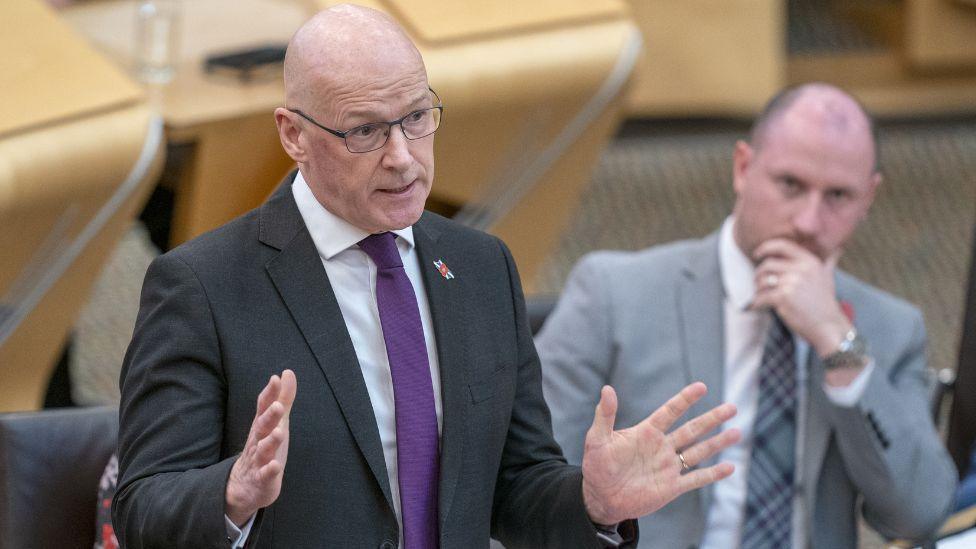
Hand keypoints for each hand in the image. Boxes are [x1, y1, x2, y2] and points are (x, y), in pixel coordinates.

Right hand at [225, 370, 296, 525]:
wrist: (245, 485)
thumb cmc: (264, 447)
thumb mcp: (275, 421)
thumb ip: (283, 398)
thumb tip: (288, 372)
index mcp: (262, 426)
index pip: (264, 407)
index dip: (269, 393)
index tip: (275, 378)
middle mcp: (258, 441)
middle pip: (262, 426)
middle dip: (269, 416)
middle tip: (277, 405)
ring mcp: (258, 460)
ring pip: (263, 450)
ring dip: (270, 441)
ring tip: (279, 432)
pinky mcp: (262, 479)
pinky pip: (264, 475)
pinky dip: (269, 471)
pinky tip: (275, 466)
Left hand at [581, 383, 738, 524]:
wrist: (601, 497)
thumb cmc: (597, 466)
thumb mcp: (598, 439)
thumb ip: (605, 415)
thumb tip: (607, 389)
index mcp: (646, 432)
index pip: (670, 412)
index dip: (685, 399)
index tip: (701, 387)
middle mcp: (662, 447)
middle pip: (692, 429)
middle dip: (712, 418)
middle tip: (732, 407)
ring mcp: (668, 466)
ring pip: (699, 451)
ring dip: (717, 443)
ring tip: (737, 432)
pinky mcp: (671, 487)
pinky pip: (696, 478)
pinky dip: (712, 474)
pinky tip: (730, 468)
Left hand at [751, 239, 850, 357]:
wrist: (828, 326)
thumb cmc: (826, 303)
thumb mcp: (828, 278)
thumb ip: (828, 262)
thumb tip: (837, 249)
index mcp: (809, 261)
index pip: (782, 245)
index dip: (765, 247)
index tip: (757, 254)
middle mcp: (801, 269)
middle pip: (767, 264)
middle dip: (758, 274)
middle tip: (758, 283)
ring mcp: (791, 283)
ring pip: (762, 280)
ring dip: (757, 289)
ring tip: (761, 295)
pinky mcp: (783, 298)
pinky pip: (761, 296)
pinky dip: (756, 302)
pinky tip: (757, 306)